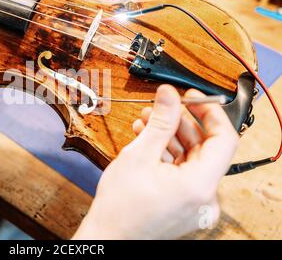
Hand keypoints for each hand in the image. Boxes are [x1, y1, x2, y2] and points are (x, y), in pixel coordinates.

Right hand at [73, 85, 238, 239]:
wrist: (108, 237)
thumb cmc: (119, 207)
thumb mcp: (139, 155)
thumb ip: (160, 121)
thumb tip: (169, 94)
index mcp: (200, 186)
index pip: (224, 139)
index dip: (210, 113)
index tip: (192, 98)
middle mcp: (205, 198)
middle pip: (204, 148)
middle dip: (180, 124)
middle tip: (160, 108)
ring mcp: (195, 203)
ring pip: (191, 159)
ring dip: (170, 138)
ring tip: (146, 124)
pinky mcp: (185, 205)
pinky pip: (183, 172)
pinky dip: (167, 155)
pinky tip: (147, 142)